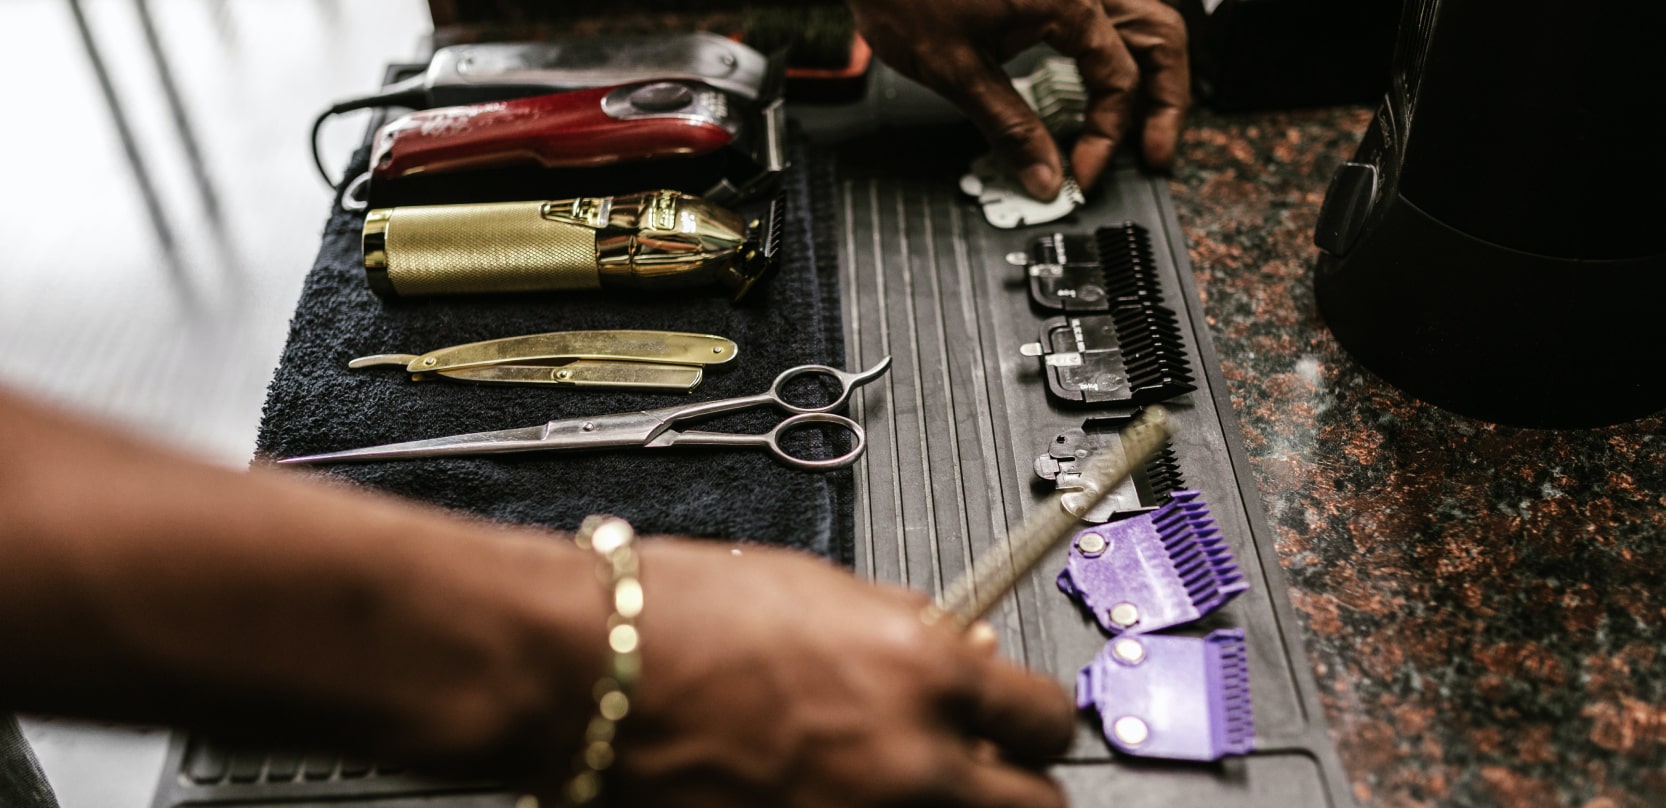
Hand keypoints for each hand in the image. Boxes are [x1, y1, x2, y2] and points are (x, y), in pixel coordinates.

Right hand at [598, 540, 1074, 807]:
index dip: (1030, 720)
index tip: (1016, 724)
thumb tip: (971, 656)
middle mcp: (911, 761)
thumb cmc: (675, 616)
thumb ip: (913, 633)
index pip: (1043, 715)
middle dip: (1012, 786)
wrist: (583, 670)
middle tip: (980, 772)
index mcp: (924, 672)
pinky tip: (828, 800)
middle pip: (1035, 807)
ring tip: (888, 786)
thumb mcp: (822, 591)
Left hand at [847, 0, 1189, 197]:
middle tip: (1155, 154)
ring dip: (1148, 72)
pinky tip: (1097, 82)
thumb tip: (1044, 176)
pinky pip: (1106, 14)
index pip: (1119, 81)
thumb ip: (1009, 126)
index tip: (1083, 175)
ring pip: (1141, 20)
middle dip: (1166, 100)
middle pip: (1159, 38)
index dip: (1107, 137)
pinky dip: (1114, 51)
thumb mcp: (956, 71)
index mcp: (1070, 2)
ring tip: (1139, 123)